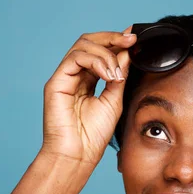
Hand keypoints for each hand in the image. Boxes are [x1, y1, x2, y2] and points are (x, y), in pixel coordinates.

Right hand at [40, 28, 136, 168]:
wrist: (78, 155)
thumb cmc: (94, 135)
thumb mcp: (114, 100)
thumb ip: (120, 76)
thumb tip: (128, 53)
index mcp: (88, 80)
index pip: (100, 51)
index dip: (117, 42)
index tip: (135, 39)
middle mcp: (75, 75)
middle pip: (89, 42)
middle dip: (112, 38)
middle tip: (131, 40)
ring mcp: (64, 77)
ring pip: (82, 45)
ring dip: (106, 53)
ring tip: (117, 73)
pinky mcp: (56, 82)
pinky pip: (75, 58)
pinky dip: (95, 61)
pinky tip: (108, 75)